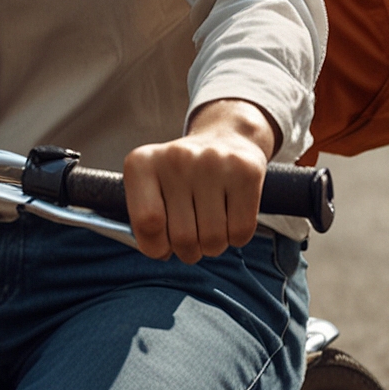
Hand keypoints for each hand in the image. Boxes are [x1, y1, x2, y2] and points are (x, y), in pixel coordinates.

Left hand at [123, 99, 280, 262]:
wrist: (225, 138)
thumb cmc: (182, 176)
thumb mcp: (150, 190)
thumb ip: (146, 225)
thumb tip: (161, 252)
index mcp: (142, 163)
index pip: (147, 223)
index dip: (156, 246)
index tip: (163, 244)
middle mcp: (176, 158)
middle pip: (182, 237)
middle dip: (188, 250)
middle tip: (192, 233)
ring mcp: (212, 162)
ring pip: (213, 239)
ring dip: (212, 245)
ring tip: (210, 223)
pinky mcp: (246, 171)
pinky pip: (241, 231)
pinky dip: (236, 236)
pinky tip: (230, 215)